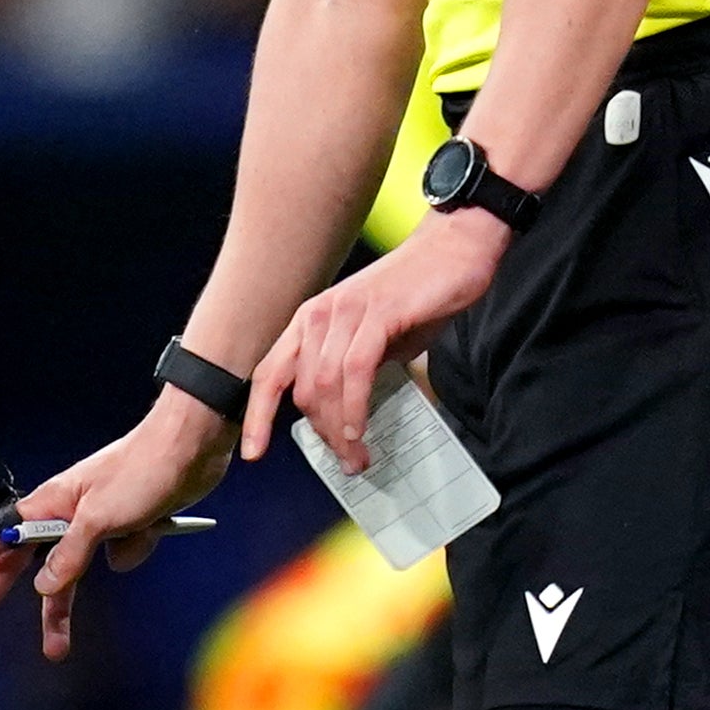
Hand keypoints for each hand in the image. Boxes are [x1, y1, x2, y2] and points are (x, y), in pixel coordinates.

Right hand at [0, 394, 229, 663]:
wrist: (192, 446)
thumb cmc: (142, 470)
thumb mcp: (101, 518)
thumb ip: (70, 555)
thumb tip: (44, 589)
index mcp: (50, 504)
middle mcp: (67, 514)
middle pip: (23, 564)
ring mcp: (97, 522)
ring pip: (72, 575)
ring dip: (66, 609)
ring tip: (57, 651)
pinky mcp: (126, 526)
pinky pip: (120, 556)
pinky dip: (135, 547)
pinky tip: (150, 527)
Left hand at [256, 208, 506, 467]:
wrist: (456, 247)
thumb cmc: (419, 294)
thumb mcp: (377, 338)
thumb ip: (356, 370)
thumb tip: (349, 414)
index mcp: (311, 321)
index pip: (270, 373)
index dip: (257, 416)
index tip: (253, 452)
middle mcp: (319, 315)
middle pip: (300, 388)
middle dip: (320, 433)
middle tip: (347, 461)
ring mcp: (345, 312)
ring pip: (325, 383)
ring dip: (339, 428)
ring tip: (357, 456)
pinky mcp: (377, 313)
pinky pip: (355, 370)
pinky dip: (355, 404)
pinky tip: (360, 429)